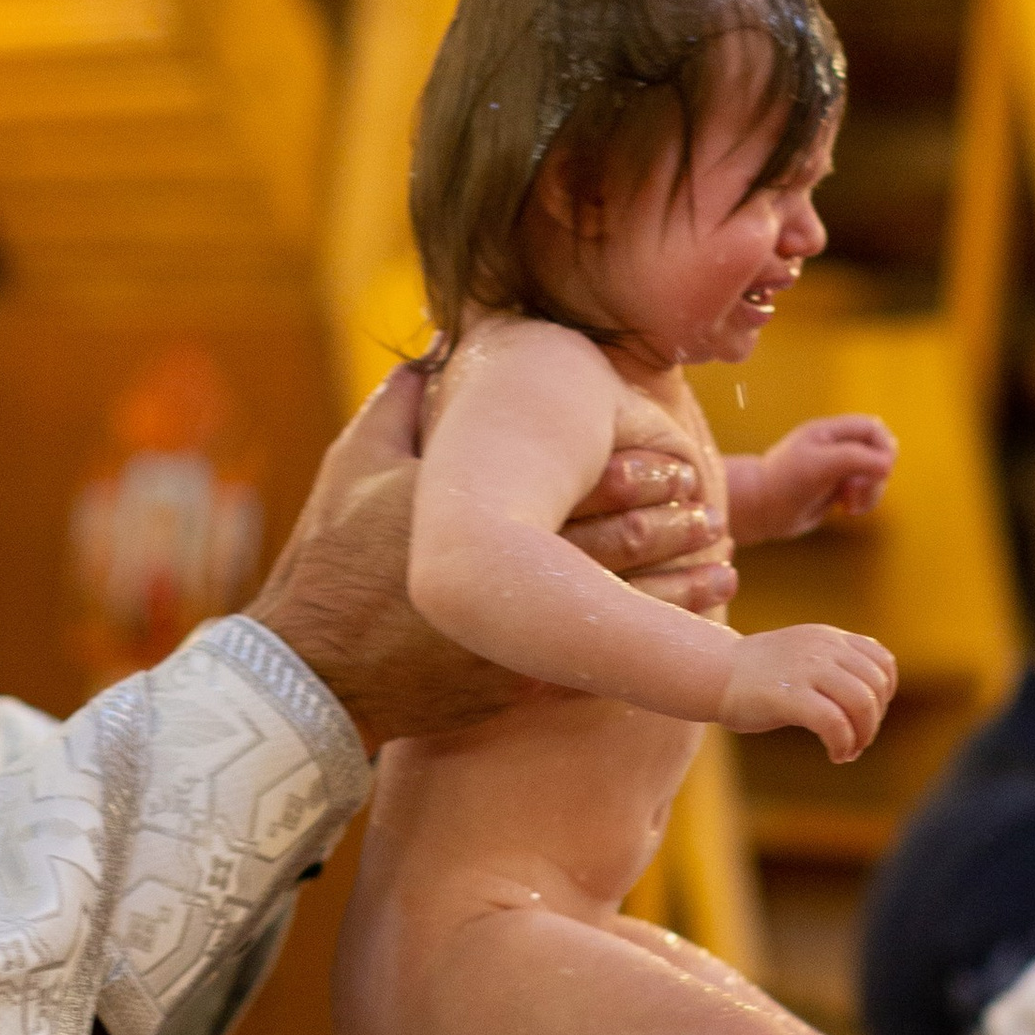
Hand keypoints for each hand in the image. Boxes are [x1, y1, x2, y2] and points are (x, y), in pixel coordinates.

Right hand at [249, 372, 729, 746]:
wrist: (311, 679)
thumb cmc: (329, 564)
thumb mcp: (356, 467)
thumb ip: (405, 402)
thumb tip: (441, 345)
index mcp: (475, 517)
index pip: (577, 490)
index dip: (637, 474)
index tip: (677, 461)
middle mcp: (505, 581)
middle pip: (612, 550)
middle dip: (670, 527)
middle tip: (708, 508)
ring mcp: (517, 642)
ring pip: (620, 612)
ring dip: (678, 586)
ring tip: (722, 562)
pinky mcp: (518, 688)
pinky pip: (601, 664)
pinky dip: (650, 642)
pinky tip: (687, 626)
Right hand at [718, 622, 895, 762]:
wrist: (712, 671)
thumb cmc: (755, 673)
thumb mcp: (802, 654)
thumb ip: (833, 665)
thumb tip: (867, 700)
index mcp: (829, 638)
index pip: (882, 662)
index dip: (885, 695)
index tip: (868, 716)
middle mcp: (823, 648)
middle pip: (876, 687)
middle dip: (874, 722)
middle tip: (857, 742)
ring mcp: (807, 669)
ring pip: (862, 703)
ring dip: (863, 735)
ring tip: (847, 750)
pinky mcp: (790, 695)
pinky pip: (835, 723)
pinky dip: (843, 744)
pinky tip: (835, 755)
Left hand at [744, 415, 896, 541]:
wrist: (759, 509)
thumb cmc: (784, 482)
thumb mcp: (821, 464)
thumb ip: (856, 458)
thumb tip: (888, 465)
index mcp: (830, 432)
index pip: (873, 428)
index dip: (883, 448)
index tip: (878, 471)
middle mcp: (836, 448)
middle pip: (879, 453)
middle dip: (876, 475)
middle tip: (855, 490)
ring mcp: (837, 469)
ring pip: (874, 476)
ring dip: (871, 493)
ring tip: (849, 504)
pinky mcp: (836, 490)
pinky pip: (865, 493)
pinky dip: (864, 502)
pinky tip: (846, 510)